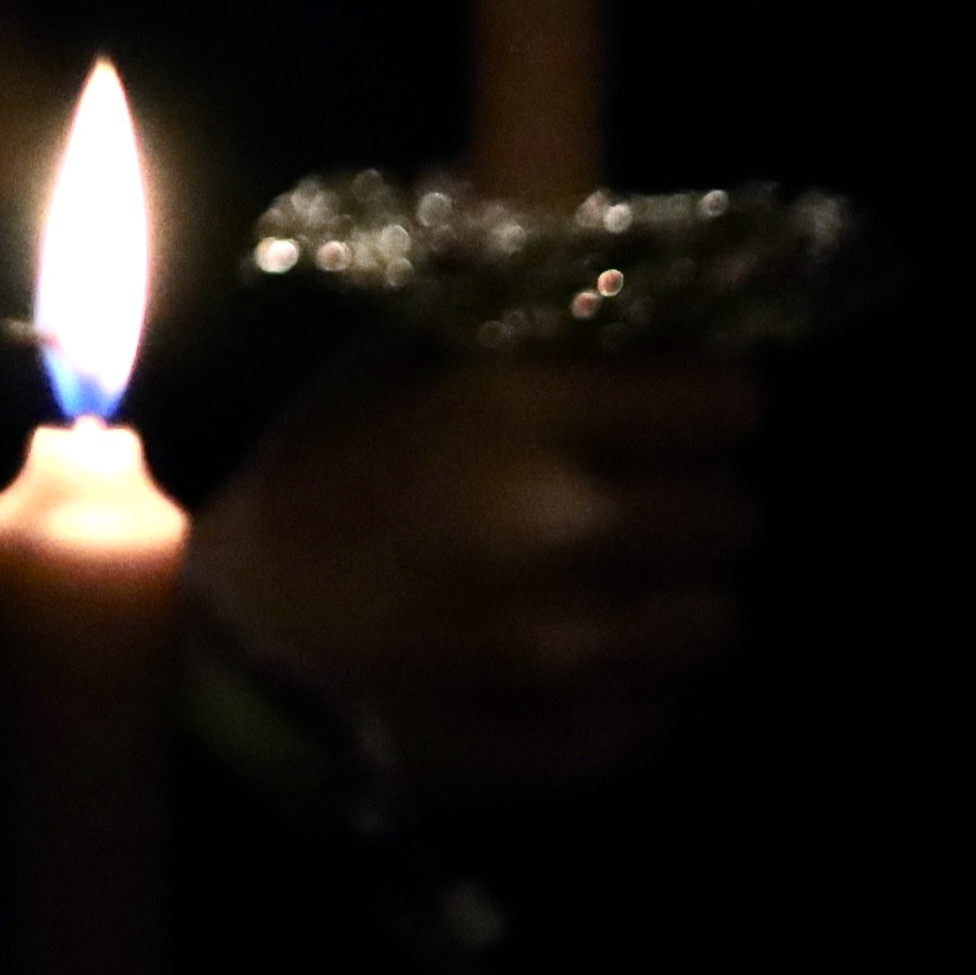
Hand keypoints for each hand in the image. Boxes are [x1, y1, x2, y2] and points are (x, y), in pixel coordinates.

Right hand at [194, 347, 758, 806]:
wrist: (242, 649)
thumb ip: (503, 312)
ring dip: (674, 598)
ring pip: (717, 620)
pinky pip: (666, 707)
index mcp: (518, 411)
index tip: (679, 406)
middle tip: (640, 497)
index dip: (704, 400)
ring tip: (614, 583)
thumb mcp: (394, 365)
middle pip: (733, 513)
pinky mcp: (572, 744)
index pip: (721, 400)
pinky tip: (571, 654)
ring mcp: (572, 652)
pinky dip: (635, 683)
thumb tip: (590, 230)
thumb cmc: (319, 479)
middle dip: (692, 499)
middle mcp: (563, 530)